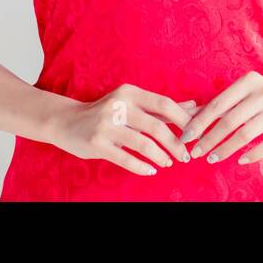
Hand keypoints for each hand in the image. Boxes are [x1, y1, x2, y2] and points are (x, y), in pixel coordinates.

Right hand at [46, 84, 197, 175]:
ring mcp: (106, 125)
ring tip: (169, 163)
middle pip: (156, 126)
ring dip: (161, 157)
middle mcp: (118, 106)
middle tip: (186, 155)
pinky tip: (151, 170)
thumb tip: (194, 106)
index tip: (195, 134)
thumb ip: (161, 107)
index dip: (183, 120)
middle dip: (176, 143)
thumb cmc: (106, 112)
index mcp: (130, 93)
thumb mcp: (132, 103)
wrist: (67, 121)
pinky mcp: (97, 144)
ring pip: (143, 144)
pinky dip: (142, 167)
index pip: (164, 104)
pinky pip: (126, 159)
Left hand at [179, 71, 262, 165]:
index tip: (185, 137)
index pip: (218, 104)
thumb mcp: (243, 92)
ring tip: (211, 158)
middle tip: (195, 153)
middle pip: (230, 121)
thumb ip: (218, 104)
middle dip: (209, 139)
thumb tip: (185, 115)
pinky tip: (239, 161)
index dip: (200, 122)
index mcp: (249, 81)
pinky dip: (251, 156)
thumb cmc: (262, 95)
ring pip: (246, 135)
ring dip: (225, 149)